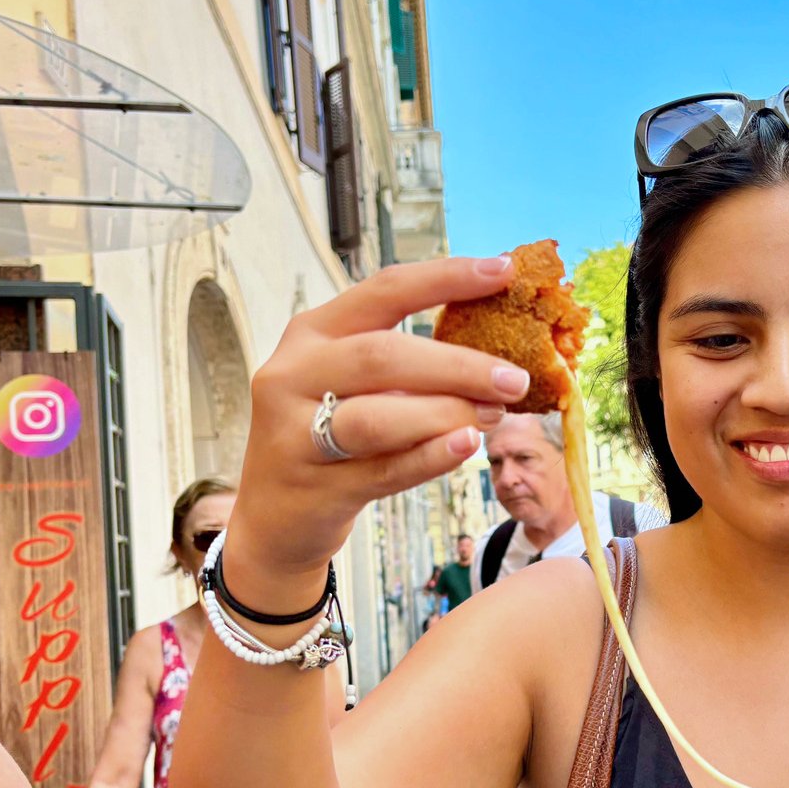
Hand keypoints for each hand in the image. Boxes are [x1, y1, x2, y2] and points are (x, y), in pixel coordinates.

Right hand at [225, 257, 529, 604]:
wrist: (275, 516)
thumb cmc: (330, 436)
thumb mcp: (354, 384)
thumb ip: (407, 364)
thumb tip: (497, 351)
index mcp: (313, 333)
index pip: (384, 291)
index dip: (445, 278)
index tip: (503, 271)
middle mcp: (294, 373)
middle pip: (383, 355)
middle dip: (458, 364)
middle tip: (513, 379)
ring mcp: (296, 432)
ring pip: (379, 416)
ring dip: (447, 412)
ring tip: (494, 414)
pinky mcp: (314, 486)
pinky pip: (384, 469)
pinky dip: (430, 456)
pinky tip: (466, 445)